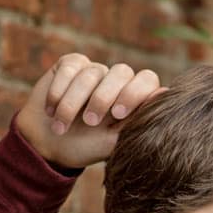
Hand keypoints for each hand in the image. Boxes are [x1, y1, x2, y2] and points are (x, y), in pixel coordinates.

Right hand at [15, 53, 165, 169]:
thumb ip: (138, 121)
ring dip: (73, 103)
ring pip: (91, 73)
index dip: (134, 93)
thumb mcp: (113, 142)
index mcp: (133, 98)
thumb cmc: (85, 147)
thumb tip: (165, 93)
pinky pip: (70, 67)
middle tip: (89, 122)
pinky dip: (59, 91)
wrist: (47, 146)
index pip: (146, 80)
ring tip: (61, 126)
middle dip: (103, 98)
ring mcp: (94, 71)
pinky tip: (51, 109)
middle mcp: (116, 81)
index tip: (117, 115)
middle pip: (121, 71)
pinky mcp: (70, 65)